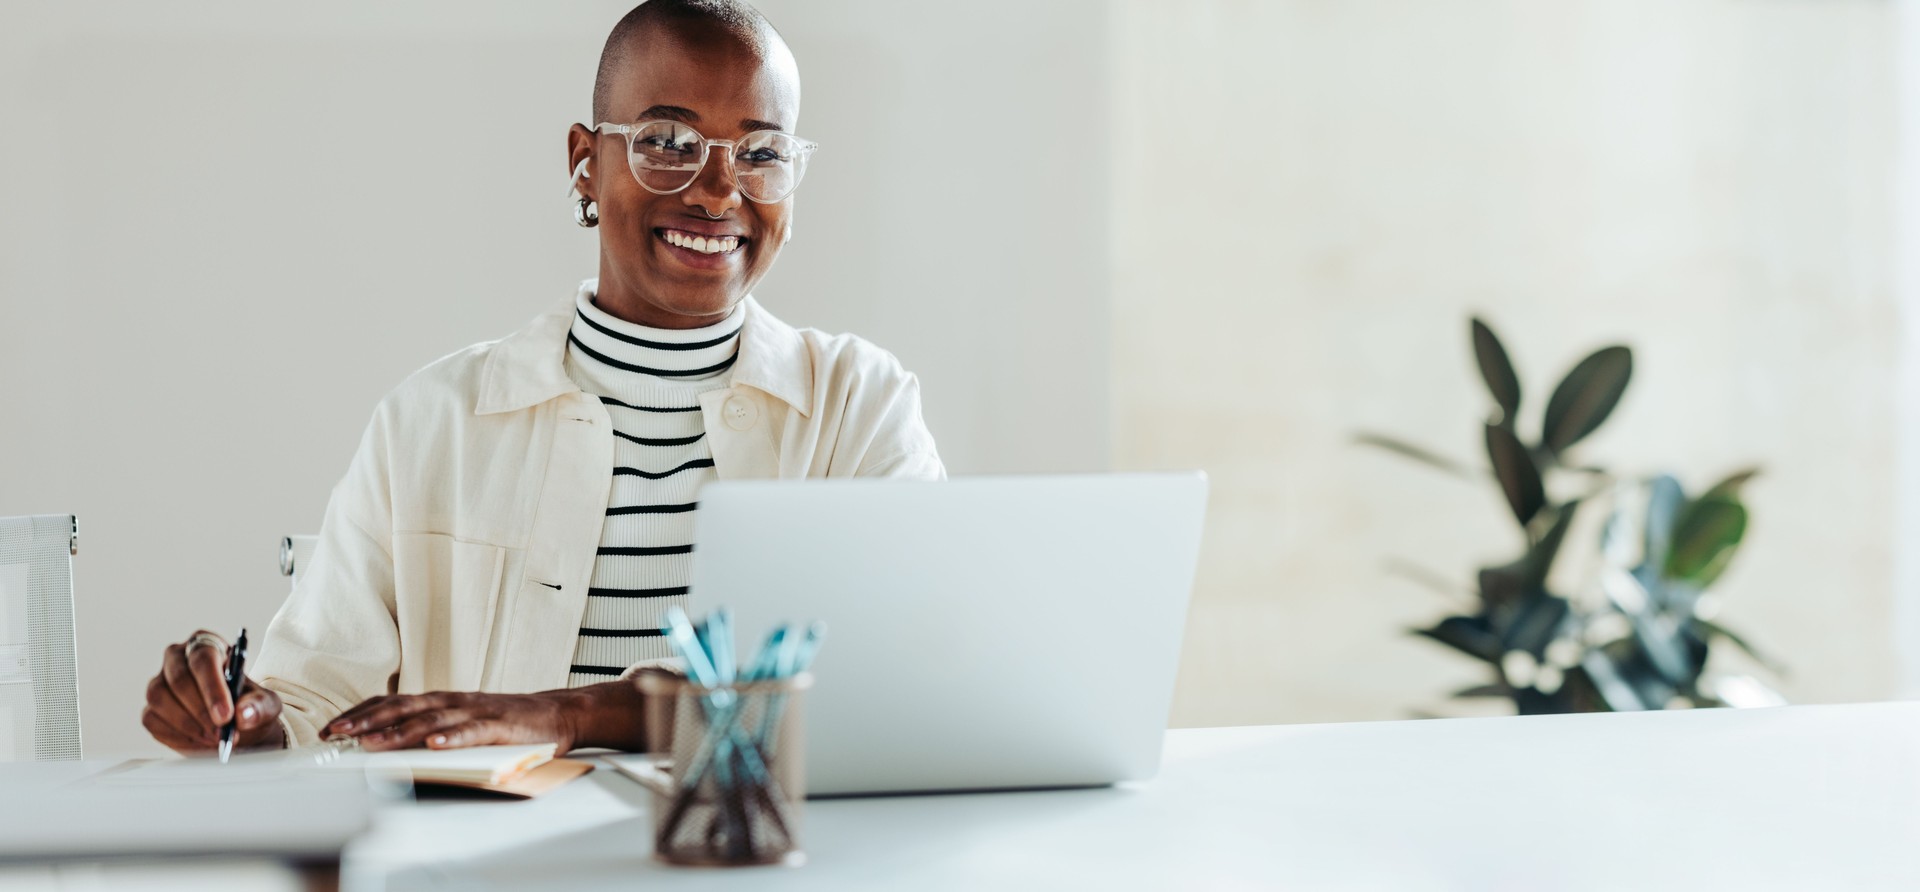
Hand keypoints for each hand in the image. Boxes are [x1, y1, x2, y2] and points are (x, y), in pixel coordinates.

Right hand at [141, 630, 284, 753]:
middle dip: (200, 710)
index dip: (213, 688)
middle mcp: (178, 659)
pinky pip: (152, 719)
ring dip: (188, 724)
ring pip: (160, 698)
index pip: (204, 659)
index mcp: (208, 646)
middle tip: (220, 733)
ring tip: (213, 738)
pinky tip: (198, 741)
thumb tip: (243, 714)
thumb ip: (259, 706)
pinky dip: (176, 735)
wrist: (236, 727)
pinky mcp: (151, 709)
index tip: (225, 716)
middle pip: (179, 678)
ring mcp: (159, 683)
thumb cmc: (249, 706)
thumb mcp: (266, 705)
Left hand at [324, 691, 580, 752]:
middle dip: (367, 720)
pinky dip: (452, 738)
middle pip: (403, 708)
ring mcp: (475, 712)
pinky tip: (434, 746)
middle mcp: (452, 702)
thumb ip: (430, 727)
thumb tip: (386, 742)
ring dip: (398, 732)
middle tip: (338, 734)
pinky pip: (472, 732)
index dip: (361, 713)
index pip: (392, 702)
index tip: (332, 727)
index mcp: (441, 700)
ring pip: (430, 720)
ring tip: (372, 744)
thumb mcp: (461, 720)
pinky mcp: (499, 725)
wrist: (556, 713)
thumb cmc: (505, 721)